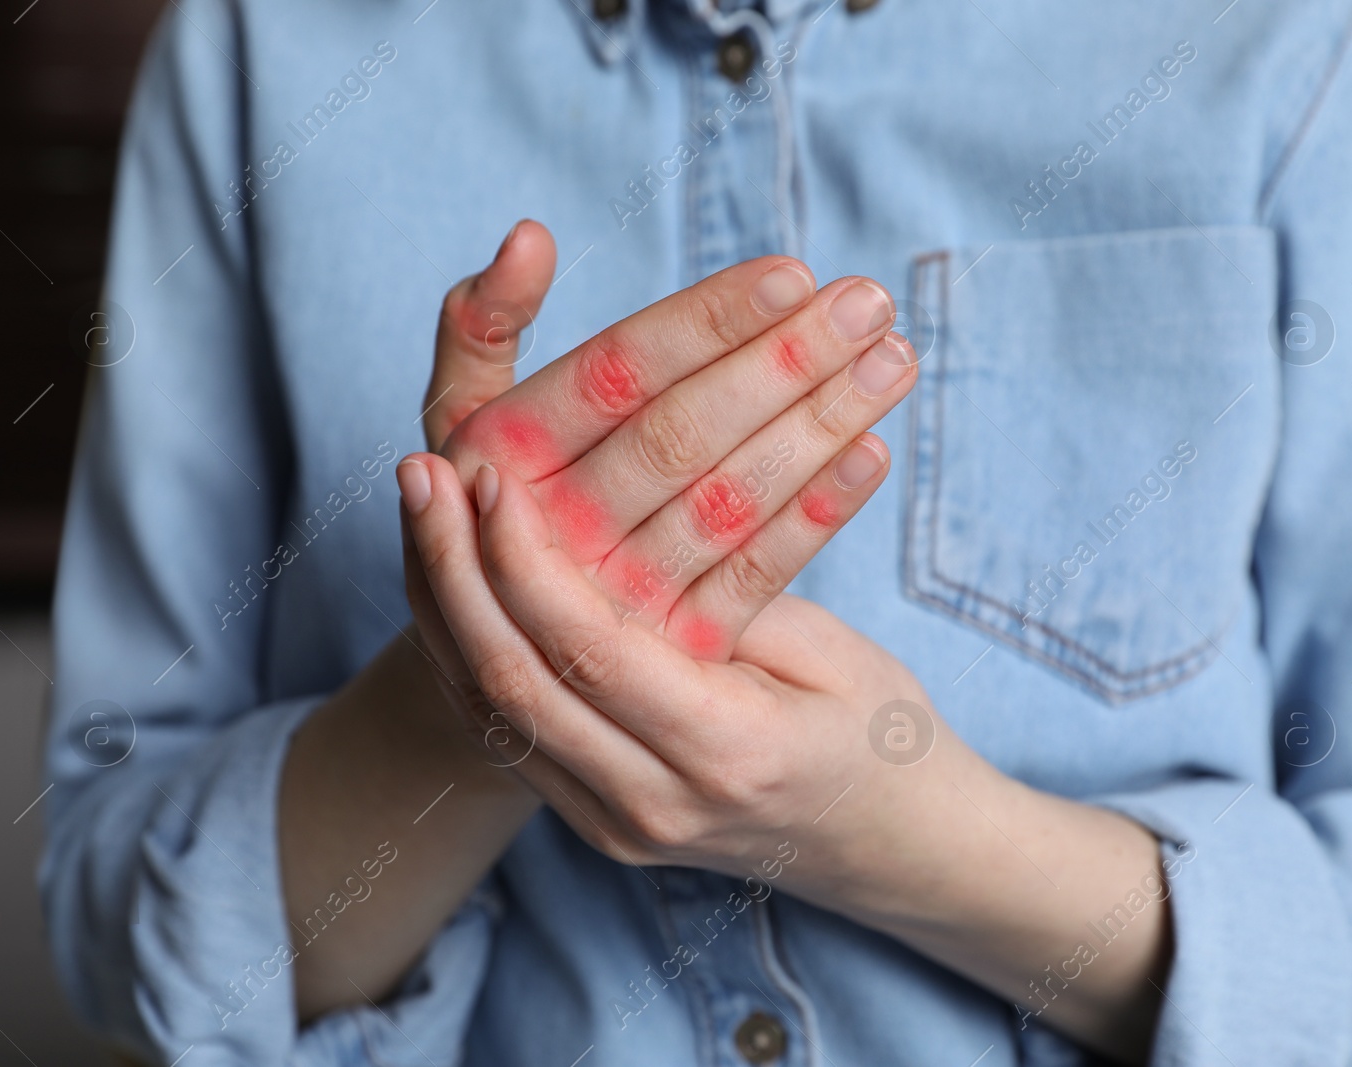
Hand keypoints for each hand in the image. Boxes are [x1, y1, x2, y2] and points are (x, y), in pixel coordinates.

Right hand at [401, 220, 915, 755]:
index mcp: (498, 458)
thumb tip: (531, 235)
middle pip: (679, 438)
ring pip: (726, 505)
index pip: (612, 377)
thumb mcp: (458, 415)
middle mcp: (549, 537)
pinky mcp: (673, 657)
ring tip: (893, 361)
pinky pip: (753, 582)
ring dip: (816, 428)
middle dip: (782, 364)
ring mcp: (615, 606)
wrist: (490, 666)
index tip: (792, 273)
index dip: (703, 324)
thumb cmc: (493, 502)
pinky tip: (873, 452)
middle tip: (869, 302)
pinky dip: (814, 518)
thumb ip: (483, 325)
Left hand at [401, 457, 1173, 1065]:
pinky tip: (447, 577)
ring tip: (417, 510)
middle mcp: (654, 807)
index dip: (526, 558)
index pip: (589, 650)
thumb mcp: (832, 653)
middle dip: (453, 570)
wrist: (892, 849)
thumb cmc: (882, 734)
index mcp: (729, 753)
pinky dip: (465, 650)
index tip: (492, 472)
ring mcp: (617, 826)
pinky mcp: (595, 820)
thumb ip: (725, 600)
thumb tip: (613, 525)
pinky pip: (506, 732)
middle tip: (420, 473)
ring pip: (491, 713)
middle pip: (513, 684)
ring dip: (442, 606)